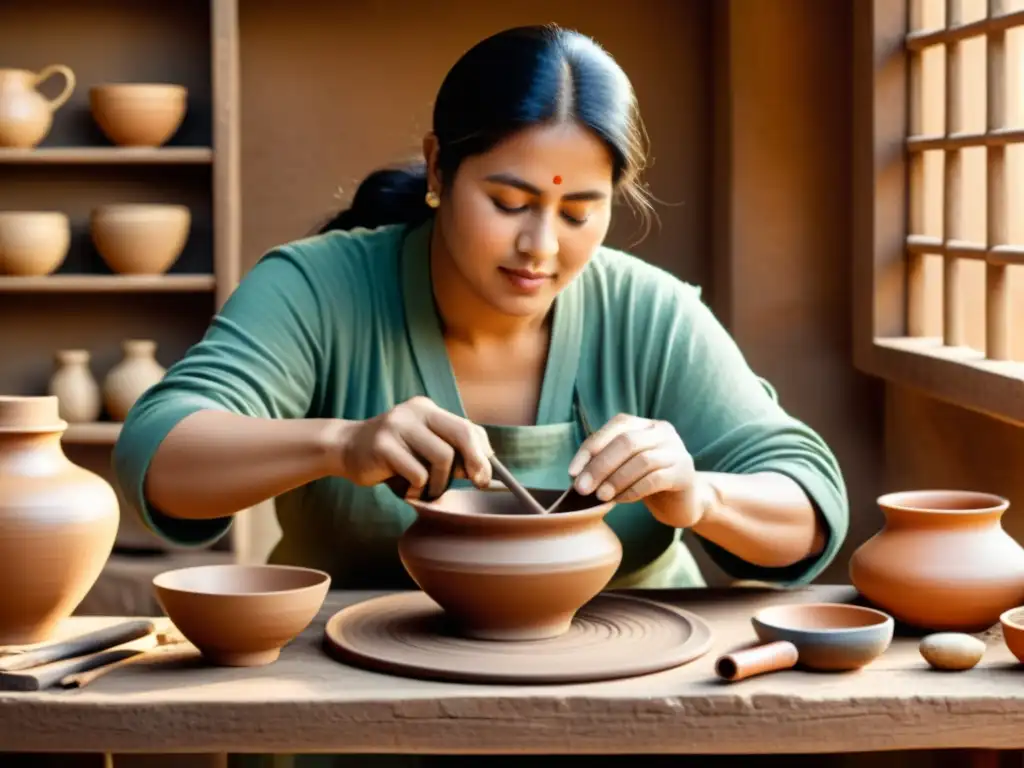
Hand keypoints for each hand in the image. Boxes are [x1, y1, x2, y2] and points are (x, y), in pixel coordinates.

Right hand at [338, 396, 492, 498]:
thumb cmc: (392, 454)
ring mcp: (398, 425)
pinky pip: (418, 474)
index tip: (486, 477)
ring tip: (426, 490)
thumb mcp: (422, 448)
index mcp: (428, 409)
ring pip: (442, 458)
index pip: (468, 427)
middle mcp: (415, 411)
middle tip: (478, 484)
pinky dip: (418, 489)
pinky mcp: (383, 445)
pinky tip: (406, 489)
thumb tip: (483, 470)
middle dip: (475, 463)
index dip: (483, 453)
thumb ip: (450, 453)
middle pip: (461, 434)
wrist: (346, 449)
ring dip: (440, 483)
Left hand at [568, 413, 709, 527]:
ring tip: (601, 496)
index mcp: (645, 424)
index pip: (616, 426)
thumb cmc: (645, 482)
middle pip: (627, 442)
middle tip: (582, 489)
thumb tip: (576, 475)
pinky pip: (654, 479)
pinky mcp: (684, 473)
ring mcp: (677, 451)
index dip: (591, 447)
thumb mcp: (624, 466)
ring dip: (615, 480)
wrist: (682, 502)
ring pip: (641, 460)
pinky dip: (633, 490)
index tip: (572, 472)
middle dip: (600, 465)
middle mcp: (663, 431)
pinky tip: (621, 500)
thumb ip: (606, 462)